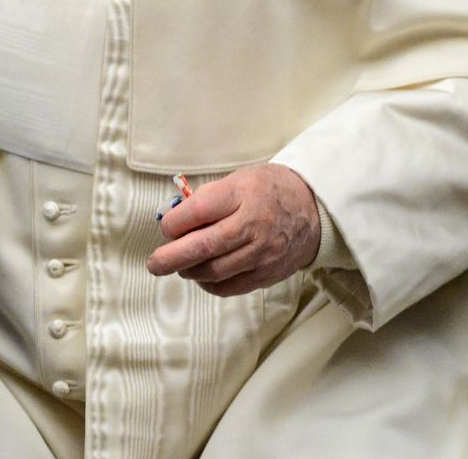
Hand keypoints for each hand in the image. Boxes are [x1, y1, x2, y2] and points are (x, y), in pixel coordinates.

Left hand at [147, 163, 320, 297]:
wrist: (312, 209)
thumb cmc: (267, 190)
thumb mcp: (238, 180)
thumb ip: (207, 199)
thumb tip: (174, 221)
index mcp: (242, 194)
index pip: (198, 211)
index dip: (173, 223)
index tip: (165, 227)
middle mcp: (253, 226)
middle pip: (203, 247)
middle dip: (171, 257)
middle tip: (154, 263)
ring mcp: (262, 253)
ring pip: (214, 271)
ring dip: (188, 271)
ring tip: (178, 266)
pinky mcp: (267, 274)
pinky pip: (230, 287)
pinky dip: (209, 284)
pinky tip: (201, 275)